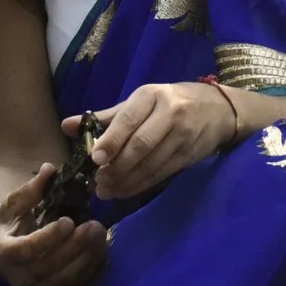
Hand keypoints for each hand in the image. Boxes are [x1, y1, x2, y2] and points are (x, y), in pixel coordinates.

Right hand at [0, 162, 109, 285]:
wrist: (7, 248)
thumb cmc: (11, 223)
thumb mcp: (14, 204)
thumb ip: (31, 189)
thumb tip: (49, 168)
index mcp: (3, 252)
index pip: (26, 250)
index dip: (48, 238)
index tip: (68, 221)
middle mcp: (18, 275)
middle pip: (49, 265)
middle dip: (74, 246)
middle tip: (94, 226)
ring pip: (65, 276)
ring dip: (86, 255)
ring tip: (100, 232)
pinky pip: (75, 281)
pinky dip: (90, 264)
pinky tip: (101, 245)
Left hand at [74, 82, 233, 200]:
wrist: (218, 109)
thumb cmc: (169, 102)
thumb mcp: (139, 102)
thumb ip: (105, 117)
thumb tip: (66, 126)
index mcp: (151, 95)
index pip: (129, 119)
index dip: (111, 141)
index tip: (95, 159)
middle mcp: (170, 113)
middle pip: (140, 145)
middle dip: (117, 167)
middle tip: (98, 182)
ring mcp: (183, 135)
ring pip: (151, 164)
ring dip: (126, 181)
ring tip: (107, 190)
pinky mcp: (190, 155)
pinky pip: (162, 174)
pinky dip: (141, 185)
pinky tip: (125, 191)